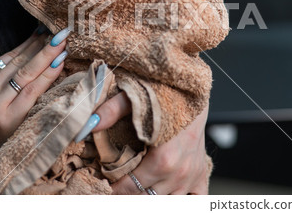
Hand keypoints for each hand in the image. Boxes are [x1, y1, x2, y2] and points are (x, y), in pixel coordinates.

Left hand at [0, 27, 69, 184]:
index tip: (64, 54)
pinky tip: (32, 39)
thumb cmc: (13, 137)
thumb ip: (43, 98)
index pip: (33, 88)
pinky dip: (19, 49)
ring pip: (13, 63)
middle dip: (45, 52)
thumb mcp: (31, 122)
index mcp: (9, 118)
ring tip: (49, 34)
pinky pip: (2, 60)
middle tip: (60, 37)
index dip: (50, 70)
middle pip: (23, 72)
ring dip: (34, 46)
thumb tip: (59, 66)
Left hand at [89, 92, 209, 194]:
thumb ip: (112, 110)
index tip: (104, 181)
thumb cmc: (167, 93)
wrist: (193, 90)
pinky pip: (195, 200)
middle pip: (144, 199)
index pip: (128, 188)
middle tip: (117, 182)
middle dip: (128, 192)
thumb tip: (90, 124)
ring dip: (149, 195)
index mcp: (162, 160)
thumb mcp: (137, 97)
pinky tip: (164, 192)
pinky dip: (180, 200)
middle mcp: (178, 173)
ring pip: (165, 203)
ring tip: (136, 184)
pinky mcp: (201, 173)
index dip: (112, 187)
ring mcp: (191, 176)